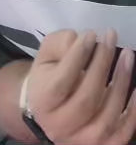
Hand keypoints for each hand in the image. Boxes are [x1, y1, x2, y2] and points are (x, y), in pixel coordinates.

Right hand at [27, 29, 135, 144]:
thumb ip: (60, 44)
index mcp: (42, 101)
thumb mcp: (46, 56)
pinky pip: (123, 132)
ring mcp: (82, 140)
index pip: (62, 80)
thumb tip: (82, 40)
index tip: (92, 34)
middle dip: (102, 65)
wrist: (49, 112)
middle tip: (110, 38)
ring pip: (106, 117)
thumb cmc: (49, 77)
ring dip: (121, 83)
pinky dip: (133, 110)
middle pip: (86, 98)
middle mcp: (59, 126)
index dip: (78, 56)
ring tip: (128, 56)